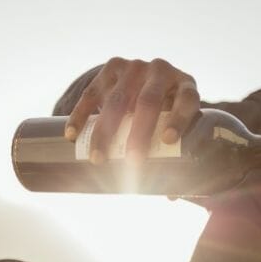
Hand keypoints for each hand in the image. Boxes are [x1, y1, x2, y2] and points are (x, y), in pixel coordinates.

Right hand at [65, 57, 200, 162]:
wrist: (148, 78)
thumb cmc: (168, 111)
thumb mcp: (177, 123)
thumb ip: (175, 155)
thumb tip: (170, 196)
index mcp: (185, 86)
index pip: (187, 100)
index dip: (179, 119)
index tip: (169, 141)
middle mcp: (162, 70)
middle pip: (149, 102)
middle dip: (139, 134)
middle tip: (132, 162)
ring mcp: (135, 65)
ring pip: (117, 100)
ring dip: (105, 131)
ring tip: (98, 159)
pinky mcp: (112, 66)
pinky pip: (93, 91)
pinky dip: (81, 114)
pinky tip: (73, 134)